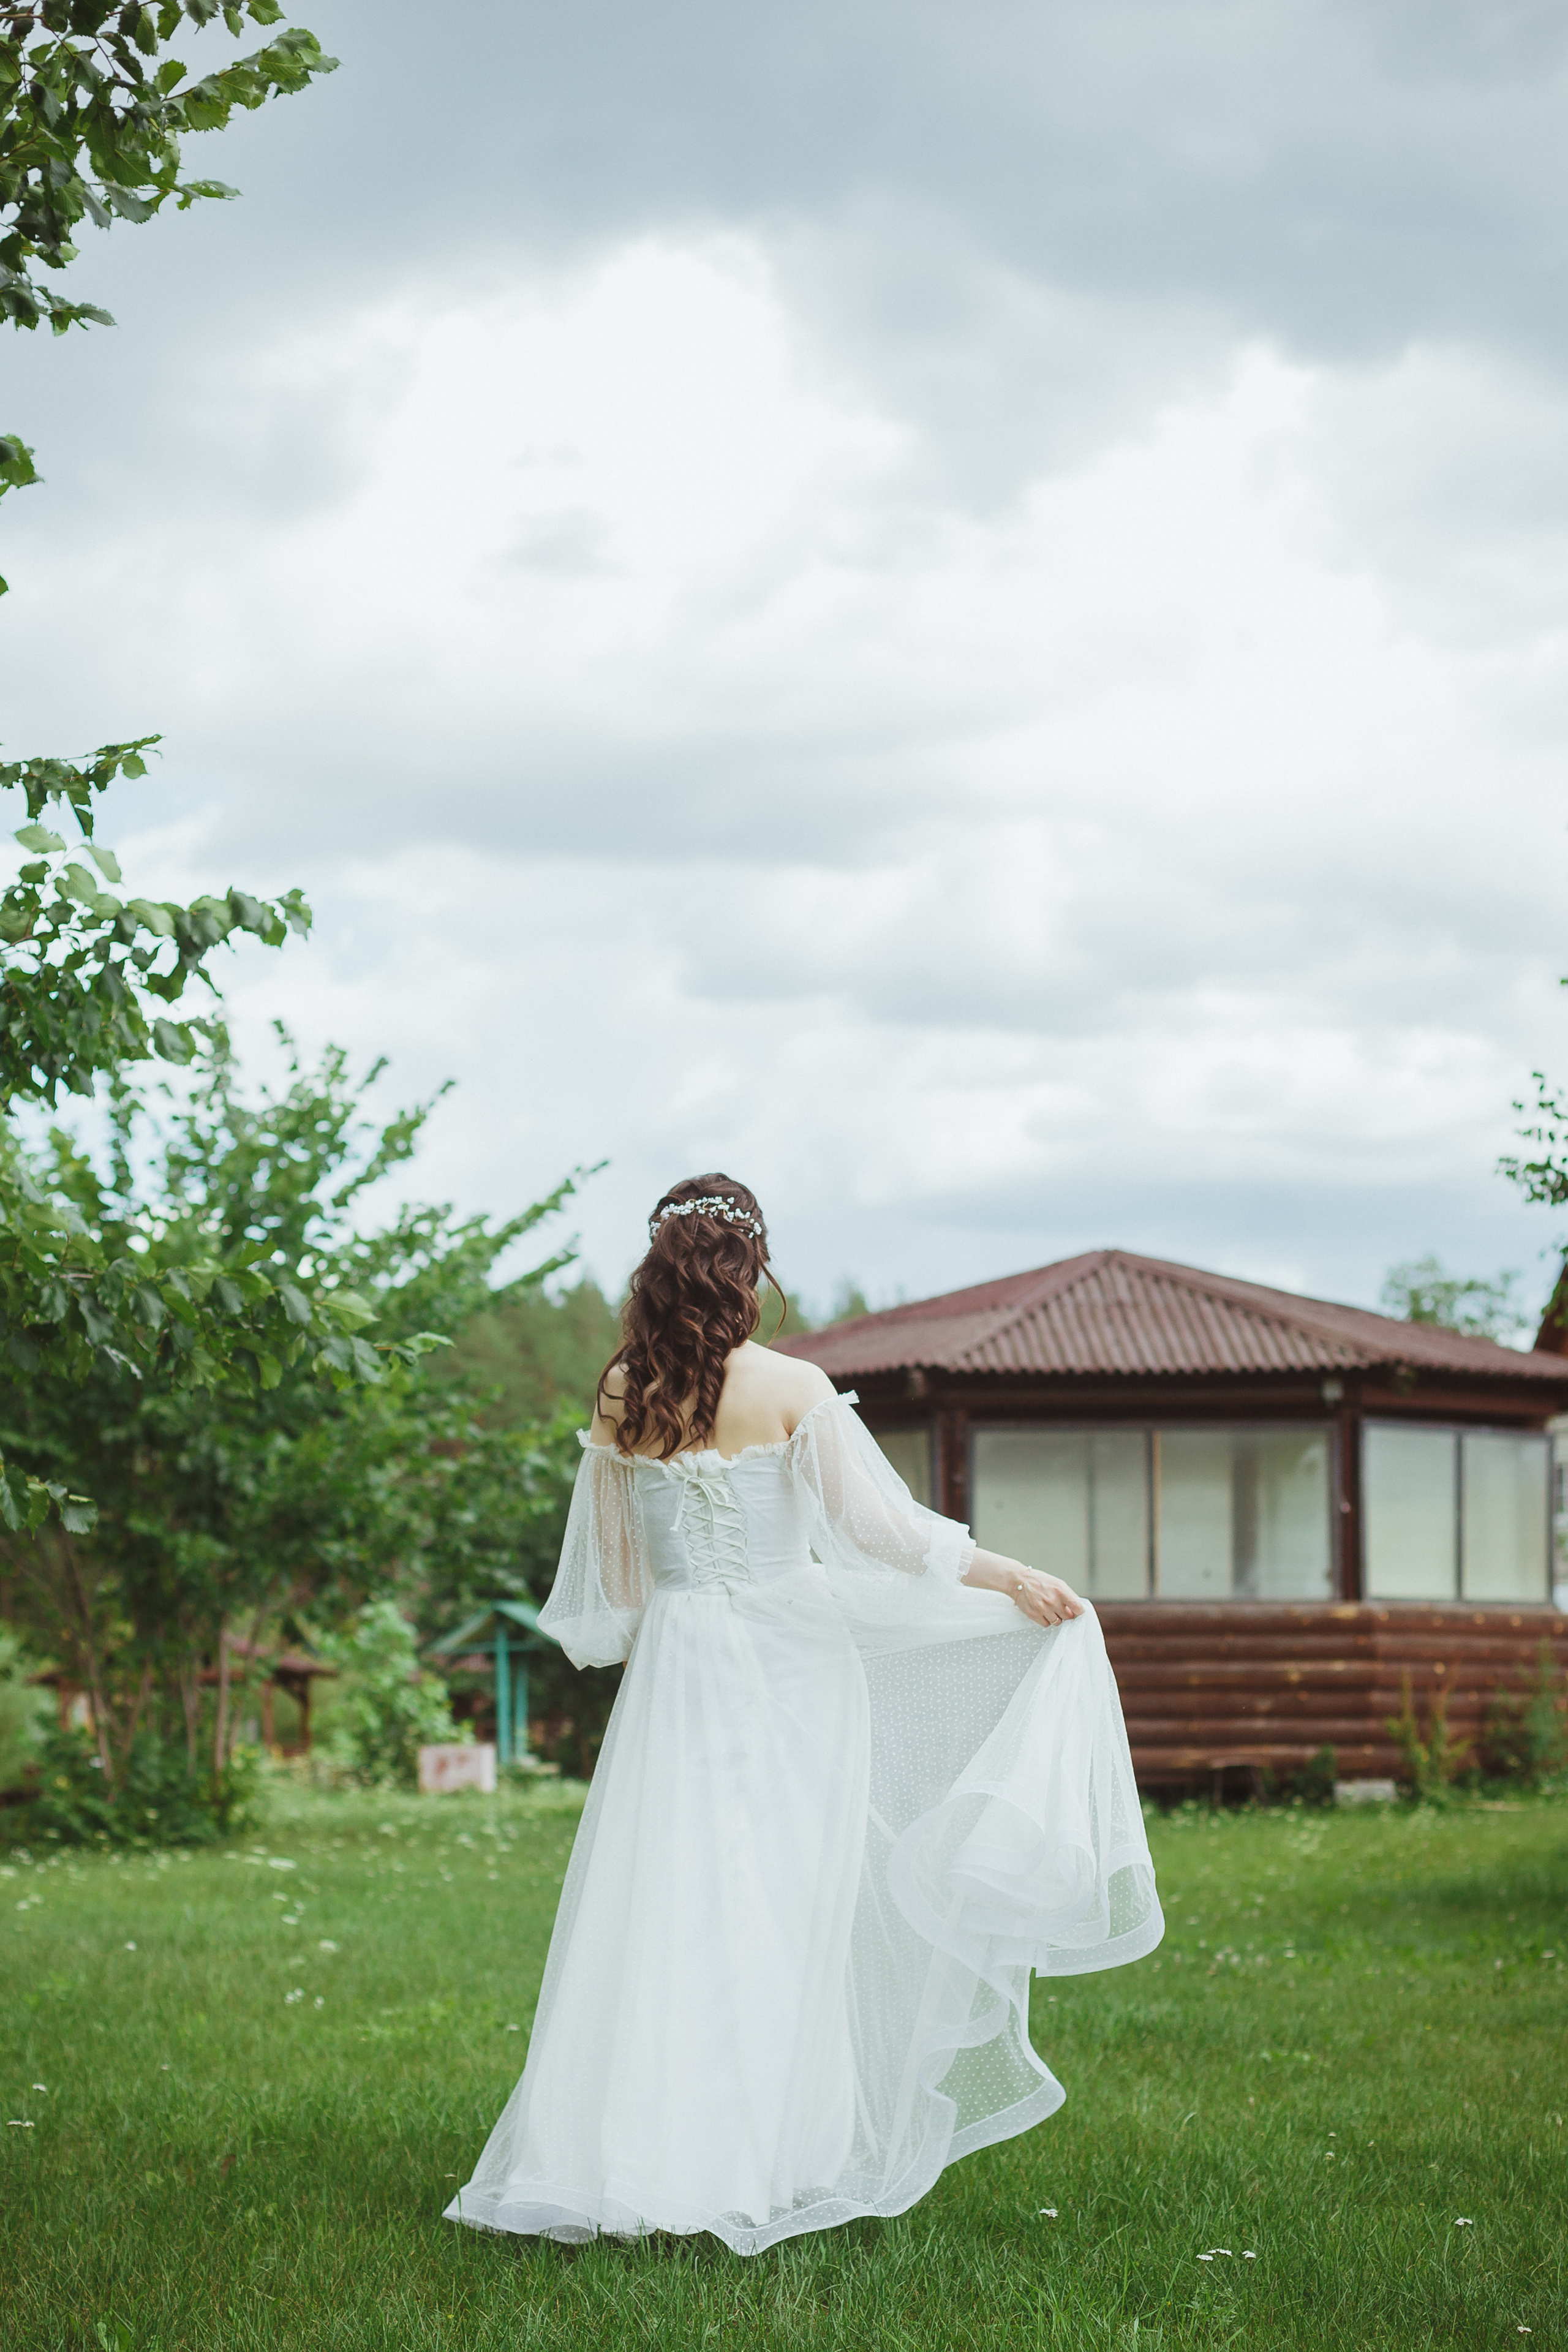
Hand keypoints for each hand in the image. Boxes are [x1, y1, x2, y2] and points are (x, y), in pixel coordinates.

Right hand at [962, 1547, 1084, 1625]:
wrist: (1018, 1581)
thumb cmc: (1040, 1581)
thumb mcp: (1057, 1583)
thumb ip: (1068, 1595)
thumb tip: (1078, 1608)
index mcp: (1060, 1590)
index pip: (1077, 1607)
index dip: (1079, 1612)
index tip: (1078, 1612)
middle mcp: (1052, 1600)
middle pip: (1068, 1617)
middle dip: (1066, 1614)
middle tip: (1060, 1608)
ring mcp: (1042, 1608)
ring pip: (1057, 1622)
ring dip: (1056, 1618)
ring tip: (1049, 1609)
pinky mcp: (1034, 1615)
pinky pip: (1046, 1624)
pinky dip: (1046, 1620)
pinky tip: (1042, 1612)